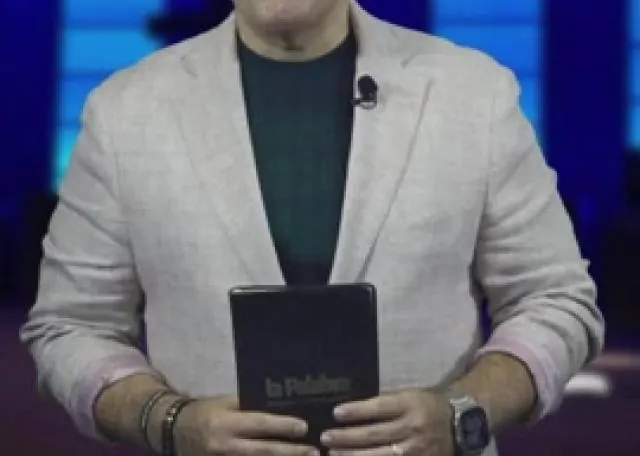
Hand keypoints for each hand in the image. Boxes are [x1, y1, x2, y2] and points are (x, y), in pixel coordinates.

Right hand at [174, 395, 318, 455]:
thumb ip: (250, 409)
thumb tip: (282, 410)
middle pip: (263, 452)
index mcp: (225, 422)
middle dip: (291, 452)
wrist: (174, 431)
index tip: (304, 427)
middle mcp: (224, 446)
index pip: (260, 424)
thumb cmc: (206, 411)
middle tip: (314, 452)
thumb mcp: (226, 404)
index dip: (283, 426)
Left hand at [320, 389, 453, 455]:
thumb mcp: (410, 396)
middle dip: (347, 437)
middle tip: (326, 437)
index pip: (379, 407)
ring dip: (353, 455)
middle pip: (375, 434)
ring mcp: (417, 449)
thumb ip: (386, 404)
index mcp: (410, 404)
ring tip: (333, 452)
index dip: (356, 411)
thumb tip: (353, 411)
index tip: (336, 413)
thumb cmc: (427, 405)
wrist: (461, 424)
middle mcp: (414, 427)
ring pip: (380, 455)